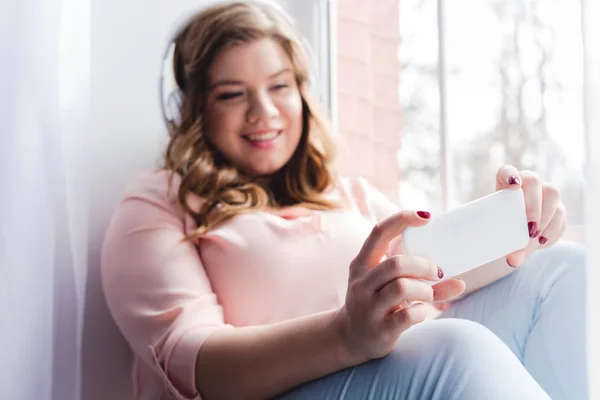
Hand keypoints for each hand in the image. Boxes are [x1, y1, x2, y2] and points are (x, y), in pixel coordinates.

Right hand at [335, 210, 465, 364]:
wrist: (350, 338)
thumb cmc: (377, 304)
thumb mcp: (388, 286)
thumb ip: (419, 278)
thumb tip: (460, 281)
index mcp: (363, 264)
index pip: (379, 232)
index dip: (402, 219)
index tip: (426, 217)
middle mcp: (362, 283)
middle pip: (396, 263)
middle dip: (424, 266)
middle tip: (437, 273)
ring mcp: (368, 306)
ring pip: (402, 288)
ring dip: (425, 290)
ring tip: (428, 294)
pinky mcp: (379, 328)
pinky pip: (407, 316)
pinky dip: (422, 312)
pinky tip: (421, 312)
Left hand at [495, 165, 566, 266]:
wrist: (515, 238)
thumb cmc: (500, 232)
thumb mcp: (497, 234)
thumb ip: (502, 242)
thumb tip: (514, 260)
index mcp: (505, 184)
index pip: (506, 171)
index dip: (510, 175)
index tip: (512, 185)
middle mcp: (526, 184)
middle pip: (534, 181)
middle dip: (532, 206)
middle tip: (528, 230)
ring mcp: (544, 194)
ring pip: (552, 194)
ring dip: (545, 218)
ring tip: (534, 238)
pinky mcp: (558, 208)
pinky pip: (561, 215)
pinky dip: (552, 231)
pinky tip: (542, 242)